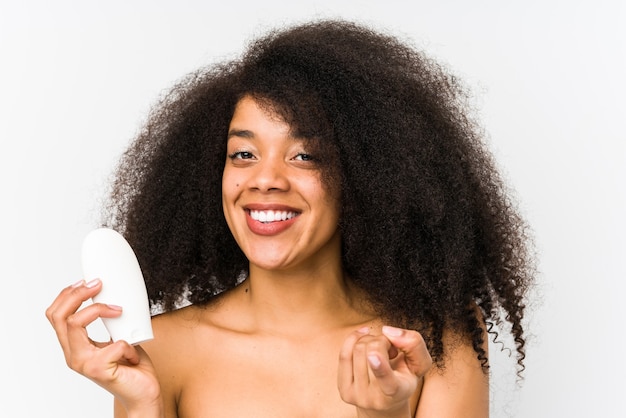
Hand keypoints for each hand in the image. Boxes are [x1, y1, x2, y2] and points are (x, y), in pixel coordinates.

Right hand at [46, 279, 161, 414]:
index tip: (86, 282)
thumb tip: (115, 295)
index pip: (56, 316)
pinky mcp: (99, 369)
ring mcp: (83, 363)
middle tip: (97, 284)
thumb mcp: (118, 337)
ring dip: (99, 309)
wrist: (144, 393)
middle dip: (77, 294)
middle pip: (59, 316)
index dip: (68, 295)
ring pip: (75, 324)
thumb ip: (110, 321)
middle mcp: (73, 355)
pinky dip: (128, 344)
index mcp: (74, 346)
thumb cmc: (132, 366)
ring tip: (118, 310)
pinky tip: (134, 355)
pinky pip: (113, 343)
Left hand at [338, 325, 431, 417]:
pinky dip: (355, 340)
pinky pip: (343, 353)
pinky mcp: (344, 390)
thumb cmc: (405, 377)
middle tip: (390, 350)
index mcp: (399, 392)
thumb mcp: (419, 362)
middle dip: (382, 341)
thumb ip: (414, 344)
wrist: (386, 400)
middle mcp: (376, 399)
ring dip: (370, 341)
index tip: (373, 355)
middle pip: (371, 351)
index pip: (388, 382)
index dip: (380, 367)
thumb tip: (388, 331)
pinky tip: (365, 342)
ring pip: (357, 348)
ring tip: (379, 353)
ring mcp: (357, 396)